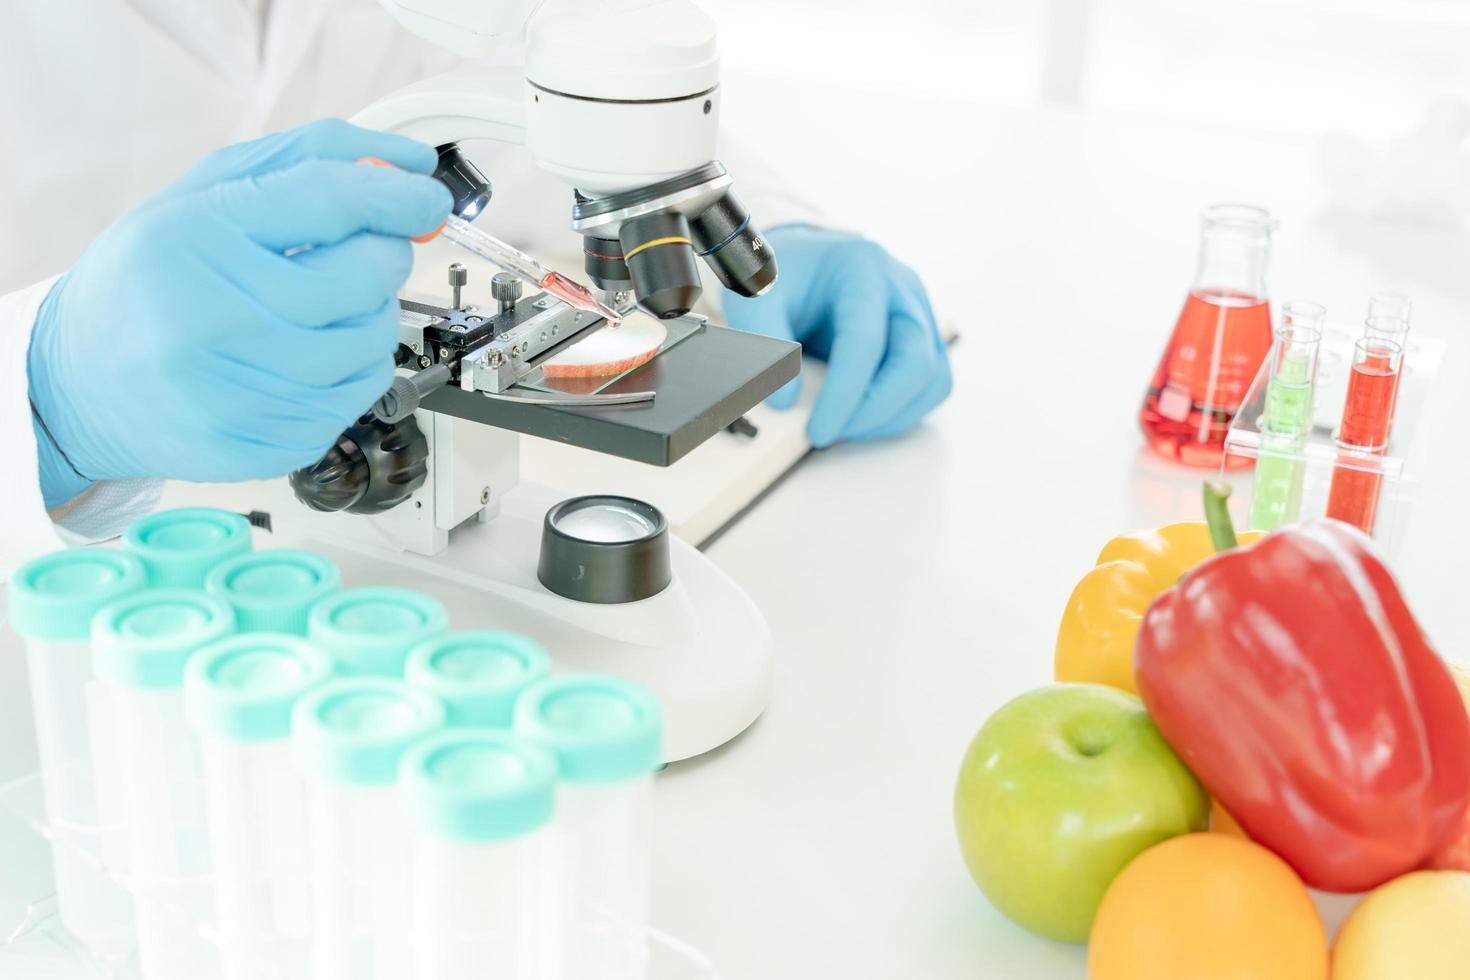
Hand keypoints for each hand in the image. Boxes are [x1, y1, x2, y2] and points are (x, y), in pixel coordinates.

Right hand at [27, 118, 451, 505]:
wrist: (81, 384)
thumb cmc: (153, 280)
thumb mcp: (204, 195)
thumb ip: (307, 162)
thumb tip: (408, 164)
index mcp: (193, 236)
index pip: (327, 200)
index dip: (395, 196)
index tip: (425, 196)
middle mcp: (210, 316)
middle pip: (362, 276)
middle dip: (382, 256)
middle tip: (363, 253)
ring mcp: (237, 390)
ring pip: (370, 342)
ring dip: (371, 317)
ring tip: (323, 308)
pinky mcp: (262, 443)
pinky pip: (355, 398)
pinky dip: (352, 371)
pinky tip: (309, 356)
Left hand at [722, 226, 950, 446]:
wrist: (803, 263)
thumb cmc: (785, 277)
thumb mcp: (758, 300)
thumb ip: (767, 347)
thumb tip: (785, 400)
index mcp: (863, 268)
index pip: (865, 341)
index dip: (844, 394)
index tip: (818, 431)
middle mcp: (903, 290)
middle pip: (915, 363)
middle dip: (874, 411)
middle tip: (830, 434)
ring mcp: (920, 314)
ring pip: (933, 380)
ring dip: (891, 417)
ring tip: (843, 427)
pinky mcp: (924, 340)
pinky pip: (930, 386)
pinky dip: (900, 412)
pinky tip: (861, 418)